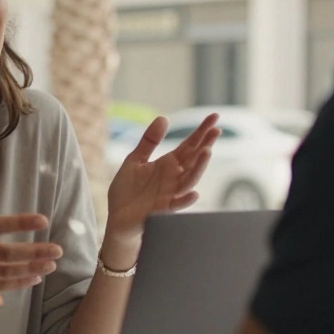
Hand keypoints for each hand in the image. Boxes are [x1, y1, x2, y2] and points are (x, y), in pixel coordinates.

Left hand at [103, 114, 219, 260]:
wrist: (116, 216)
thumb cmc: (127, 190)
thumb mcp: (135, 160)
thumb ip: (149, 141)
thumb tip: (163, 118)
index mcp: (168, 164)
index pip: (189, 145)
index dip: (202, 131)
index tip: (214, 116)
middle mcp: (174, 177)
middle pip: (194, 159)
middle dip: (206, 145)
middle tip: (216, 130)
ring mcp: (170, 193)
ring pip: (190, 179)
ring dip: (199, 167)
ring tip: (207, 151)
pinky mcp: (162, 209)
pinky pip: (177, 204)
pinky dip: (186, 199)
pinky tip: (195, 193)